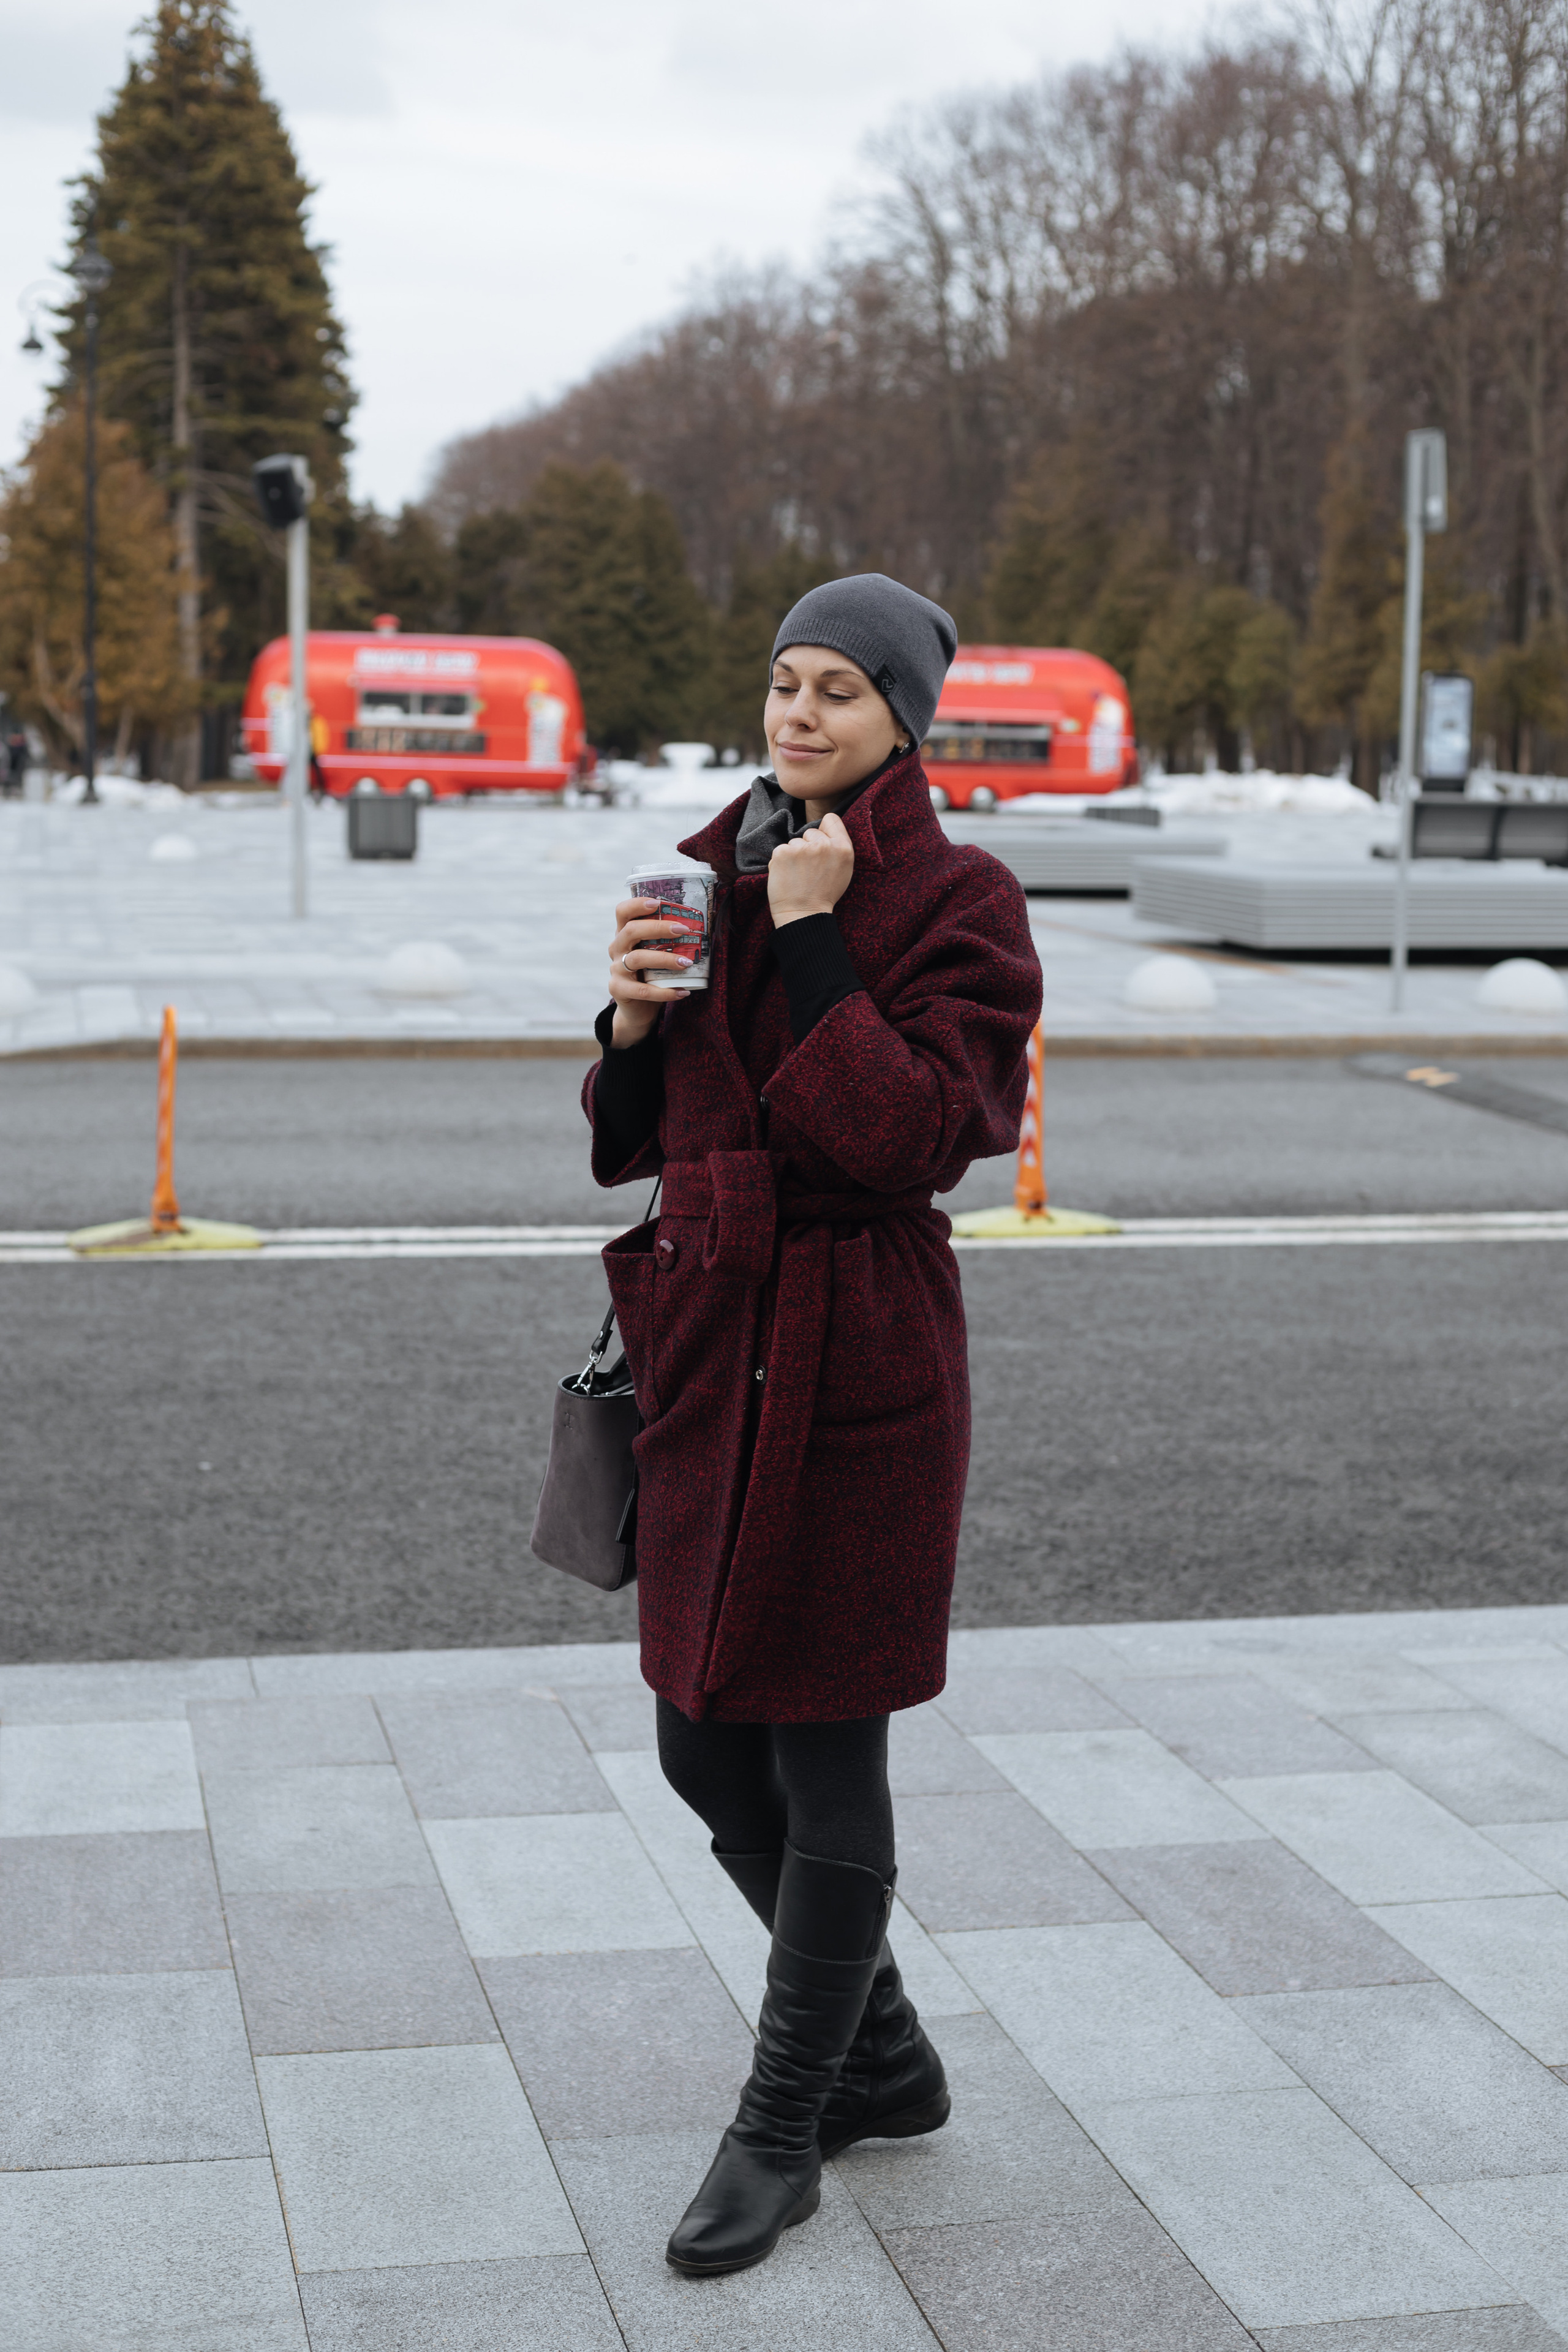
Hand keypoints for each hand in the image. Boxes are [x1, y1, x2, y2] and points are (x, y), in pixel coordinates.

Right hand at [607, 896, 690, 1045]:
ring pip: (638, 959)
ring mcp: (616, 969)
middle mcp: (617, 948)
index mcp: (624, 934)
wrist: (637, 1007)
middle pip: (631, 931)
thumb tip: (699, 926)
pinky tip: (683, 991)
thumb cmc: (651, 974)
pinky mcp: (618, 990)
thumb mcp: (655, 953)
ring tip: (687, 962)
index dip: (637, 904)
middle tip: (683, 930)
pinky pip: (643, 990)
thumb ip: (667, 940)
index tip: (658, 903)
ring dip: (665, 959)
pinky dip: (665, 992)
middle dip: (658, 928)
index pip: (623, 912)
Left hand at [767, 811, 854, 927]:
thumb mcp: (844, 870)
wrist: (803, 915)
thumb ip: (838, 846)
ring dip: (795, 855)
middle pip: (811, 831)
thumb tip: (827, 826)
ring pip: (795, 841)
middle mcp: (823, 845)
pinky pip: (782, 849)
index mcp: (843, 848)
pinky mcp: (782, 853)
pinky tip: (788, 876)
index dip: (825, 831)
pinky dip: (782, 861)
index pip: (831, 819)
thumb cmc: (824, 894)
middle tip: (810, 869)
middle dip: (809, 846)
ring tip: (799, 875)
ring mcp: (801, 848)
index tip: (821, 846)